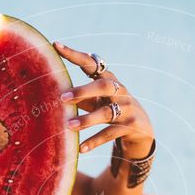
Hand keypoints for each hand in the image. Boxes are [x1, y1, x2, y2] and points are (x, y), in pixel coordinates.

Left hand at [53, 42, 153, 156]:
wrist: (142, 131)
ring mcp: (128, 109)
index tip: (56, 45)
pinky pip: (111, 134)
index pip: (92, 63)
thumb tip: (52, 92)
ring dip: (87, 120)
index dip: (75, 55)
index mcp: (109, 80)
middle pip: (103, 86)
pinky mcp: (132, 126)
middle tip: (62, 98)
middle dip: (82, 91)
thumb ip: (80, 96)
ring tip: (69, 126)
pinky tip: (81, 148)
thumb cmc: (112, 111)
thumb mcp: (97, 102)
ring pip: (106, 113)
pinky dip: (95, 141)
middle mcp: (120, 91)